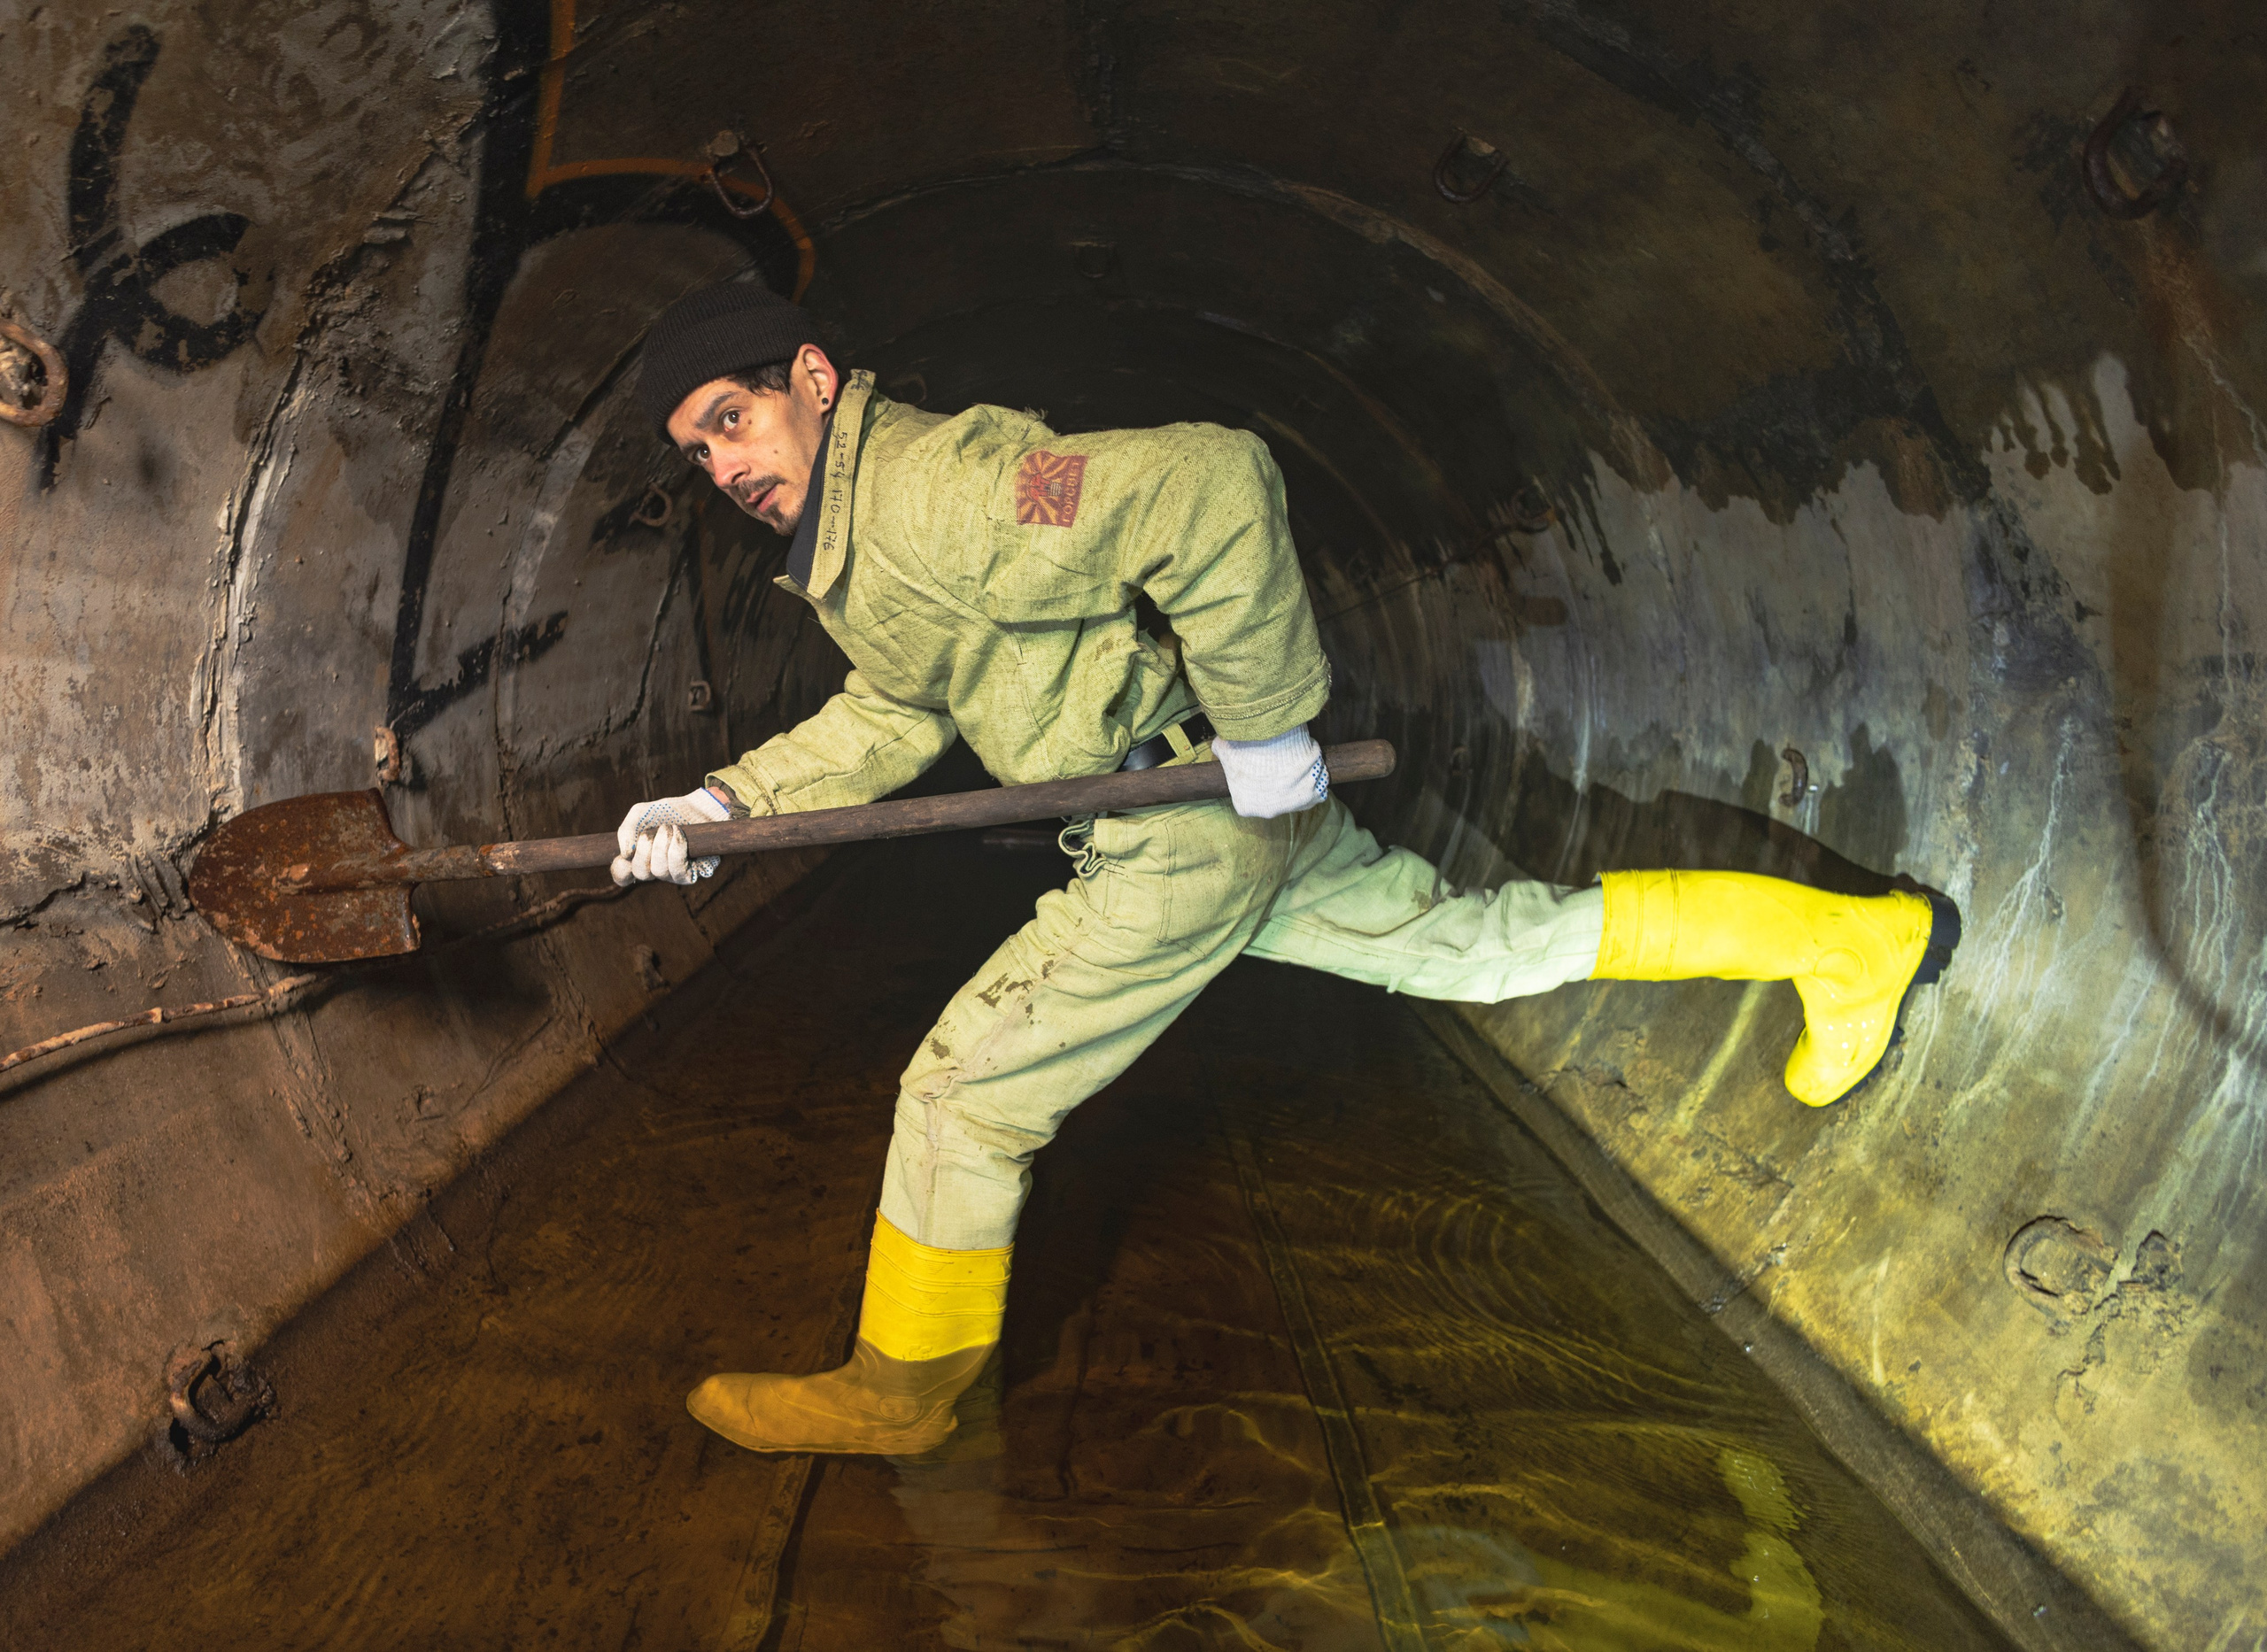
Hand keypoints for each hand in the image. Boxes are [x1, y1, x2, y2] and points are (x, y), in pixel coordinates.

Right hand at [611, 787, 731, 885]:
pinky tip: (678, 834)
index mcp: (640, 859)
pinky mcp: (692, 873)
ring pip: (659, 872)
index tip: (627, 852)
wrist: (697, 806)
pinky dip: (676, 850)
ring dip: (661, 846)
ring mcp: (674, 874)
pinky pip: (679, 872)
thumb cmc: (667, 811)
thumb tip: (626, 854)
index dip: (620, 869)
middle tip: (650, 832)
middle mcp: (656, 869)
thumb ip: (626, 830)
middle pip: (641, 873)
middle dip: (644, 850)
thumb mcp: (640, 813)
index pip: (623, 876)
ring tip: (667, 827)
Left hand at [1211, 724, 1328, 818]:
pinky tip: (1307, 762)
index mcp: (1245, 806)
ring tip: (1293, 759)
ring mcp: (1292, 806)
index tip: (1258, 765)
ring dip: (1297, 779)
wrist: (1272, 739)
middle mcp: (1268, 812)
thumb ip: (1221, 754)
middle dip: (1275, 782)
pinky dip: (1314, 777)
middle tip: (1276, 761)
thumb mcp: (1224, 748)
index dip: (1253, 778)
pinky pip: (1315, 790)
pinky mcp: (1313, 796)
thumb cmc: (1245, 745)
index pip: (1249, 796)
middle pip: (1273, 797)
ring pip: (1296, 794)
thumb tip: (1219, 749)